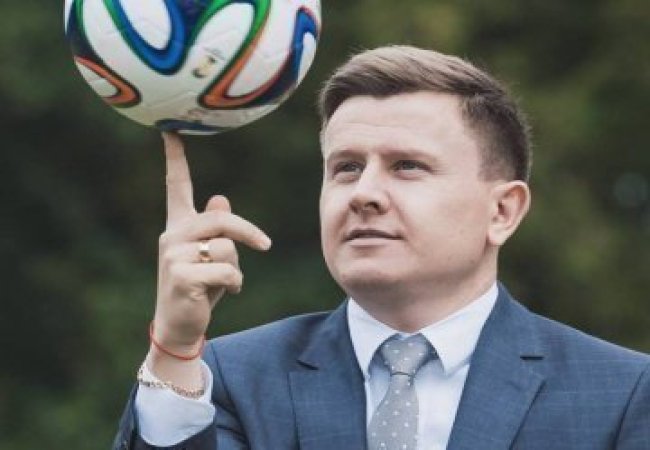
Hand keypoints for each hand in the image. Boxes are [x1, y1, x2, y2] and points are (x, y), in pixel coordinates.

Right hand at [152, 132, 271, 355]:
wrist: (180, 324)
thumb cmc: (199, 287)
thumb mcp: (210, 256)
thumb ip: (216, 229)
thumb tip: (220, 199)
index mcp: (178, 226)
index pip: (177, 187)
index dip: (175, 160)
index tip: (170, 131)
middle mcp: (172, 235)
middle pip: (221, 219)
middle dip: (248, 233)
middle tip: (265, 246)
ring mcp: (173, 255)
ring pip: (227, 248)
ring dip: (236, 268)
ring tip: (224, 282)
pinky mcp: (181, 275)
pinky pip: (228, 270)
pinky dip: (235, 284)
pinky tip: (226, 293)